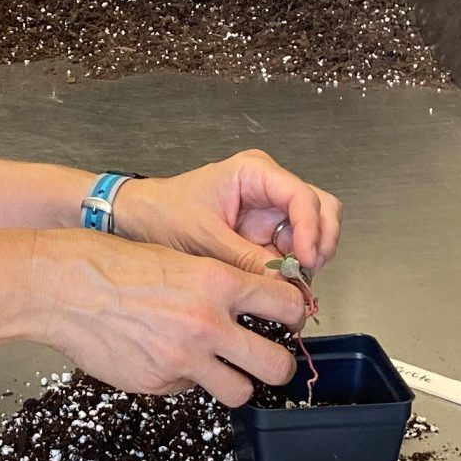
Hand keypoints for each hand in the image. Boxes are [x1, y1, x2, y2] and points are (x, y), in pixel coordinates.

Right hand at [32, 230, 309, 407]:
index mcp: (217, 283)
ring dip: (235, 382)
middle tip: (268, 359)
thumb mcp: (179, 259)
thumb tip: (250, 310)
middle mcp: (207, 325)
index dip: (294, 314)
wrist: (63, 287)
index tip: (289, 319)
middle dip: (278, 365)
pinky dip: (182, 379)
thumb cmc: (113, 264)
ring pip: (240, 392)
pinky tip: (161, 356)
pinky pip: (188, 390)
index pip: (287, 305)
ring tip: (220, 369)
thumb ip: (218, 287)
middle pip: (276, 365)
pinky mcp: (157, 384)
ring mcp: (182, 360)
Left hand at [110, 151, 341, 280]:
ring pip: (314, 229)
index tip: (306, 260)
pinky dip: (294, 268)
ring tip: (292, 281)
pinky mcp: (265, 233)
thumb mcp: (203, 237)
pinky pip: (293, 249)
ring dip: (309, 257)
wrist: (139, 218)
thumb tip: (282, 287)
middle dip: (320, 240)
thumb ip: (244, 260)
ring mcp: (270, 210)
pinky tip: (282, 284)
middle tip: (307, 272)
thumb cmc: (164, 213)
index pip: (302, 196)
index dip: (312, 229)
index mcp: (255, 173)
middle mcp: (270, 187)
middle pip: (320, 207)